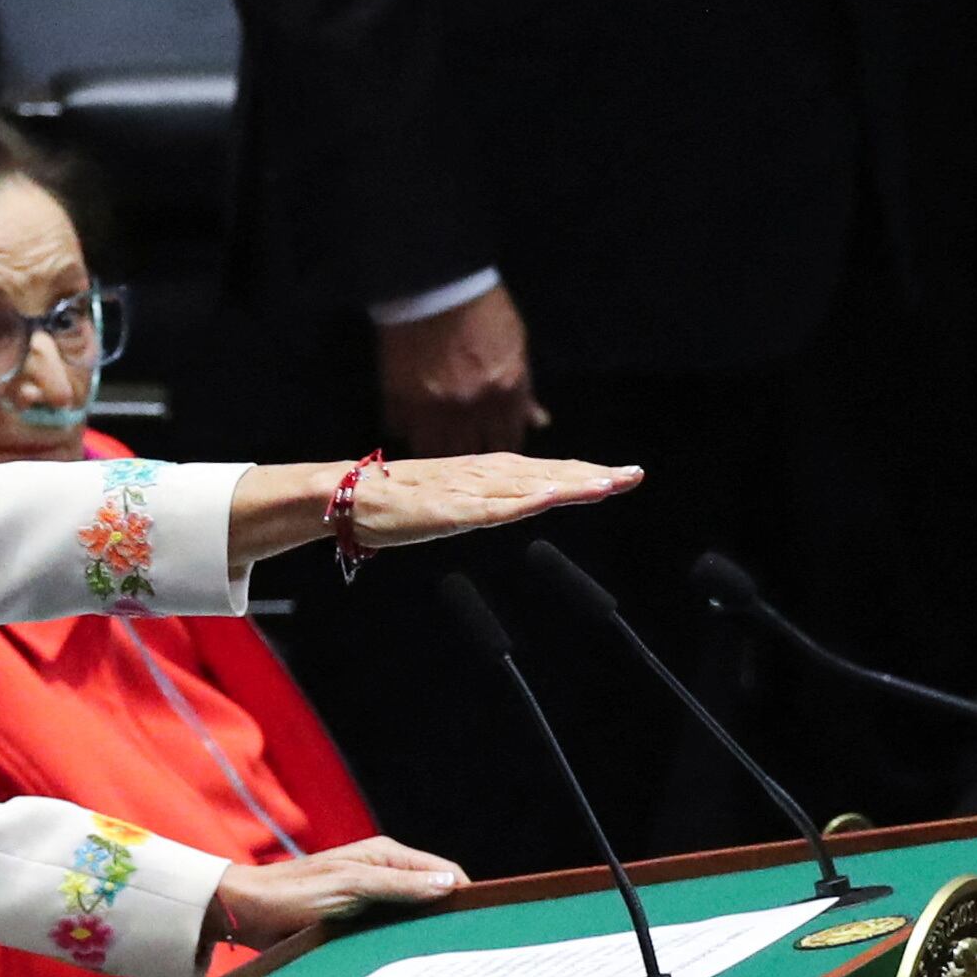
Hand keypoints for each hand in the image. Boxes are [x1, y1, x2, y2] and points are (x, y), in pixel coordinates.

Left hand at [211, 836, 472, 951]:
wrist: (245, 913)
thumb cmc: (292, 896)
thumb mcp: (349, 887)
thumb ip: (398, 885)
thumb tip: (449, 884)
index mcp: (385, 855)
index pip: (444, 871)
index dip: (464, 894)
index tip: (482, 925)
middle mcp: (382, 873)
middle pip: (432, 894)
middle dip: (449, 917)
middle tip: (466, 951)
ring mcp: (370, 898)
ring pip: (414, 916)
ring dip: (425, 934)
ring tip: (443, 962)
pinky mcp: (356, 922)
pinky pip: (392, 932)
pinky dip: (403, 944)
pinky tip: (411, 965)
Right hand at [223, 450, 640, 572]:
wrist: (344, 497)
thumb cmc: (392, 503)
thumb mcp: (448, 502)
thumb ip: (480, 501)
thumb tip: (510, 504)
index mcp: (483, 472)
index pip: (543, 469)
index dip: (583, 471)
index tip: (621, 474)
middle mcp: (481, 473)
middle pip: (545, 472)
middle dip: (591, 474)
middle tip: (632, 475)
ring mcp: (466, 488)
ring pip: (528, 484)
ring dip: (570, 483)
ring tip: (607, 483)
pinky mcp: (449, 506)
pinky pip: (494, 504)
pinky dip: (526, 499)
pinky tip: (552, 495)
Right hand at [375, 281, 549, 457]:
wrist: (435, 282)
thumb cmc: (482, 309)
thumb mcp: (515, 346)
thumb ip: (524, 391)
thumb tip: (539, 421)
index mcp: (504, 392)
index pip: (507, 444)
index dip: (499, 446)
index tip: (492, 443)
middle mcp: (470, 407)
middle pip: (469, 453)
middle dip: (468, 451)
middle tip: (463, 444)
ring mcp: (430, 406)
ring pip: (432, 450)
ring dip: (434, 446)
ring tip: (435, 439)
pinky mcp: (396, 397)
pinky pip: (399, 428)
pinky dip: (405, 427)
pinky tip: (409, 419)